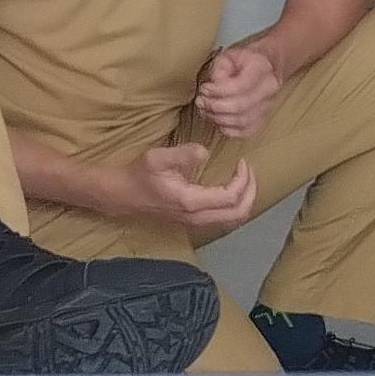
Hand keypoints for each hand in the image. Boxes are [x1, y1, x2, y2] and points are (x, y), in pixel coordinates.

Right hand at [122, 141, 259, 235]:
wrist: (124, 195)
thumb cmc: (140, 174)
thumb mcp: (158, 157)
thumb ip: (184, 154)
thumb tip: (206, 153)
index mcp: (191, 202)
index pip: (231, 197)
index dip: (243, 179)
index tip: (241, 161)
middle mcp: (197, 217)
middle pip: (239, 214)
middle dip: (250, 191)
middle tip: (248, 170)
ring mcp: (196, 222)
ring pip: (234, 220)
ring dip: (245, 199)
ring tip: (244, 178)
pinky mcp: (195, 221)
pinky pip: (225, 219)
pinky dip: (236, 205)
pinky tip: (232, 188)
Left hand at [195, 42, 284, 141]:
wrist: (264, 66)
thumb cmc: (242, 61)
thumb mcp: (227, 56)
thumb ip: (218, 71)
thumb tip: (212, 89)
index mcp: (261, 67)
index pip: (240, 85)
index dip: (218, 91)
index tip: (204, 89)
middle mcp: (269, 88)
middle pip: (241, 106)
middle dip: (215, 106)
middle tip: (201, 102)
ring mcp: (268, 105)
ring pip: (243, 121)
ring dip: (219, 118)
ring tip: (205, 110)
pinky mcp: (263, 119)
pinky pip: (246, 131)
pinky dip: (229, 130)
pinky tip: (218, 120)